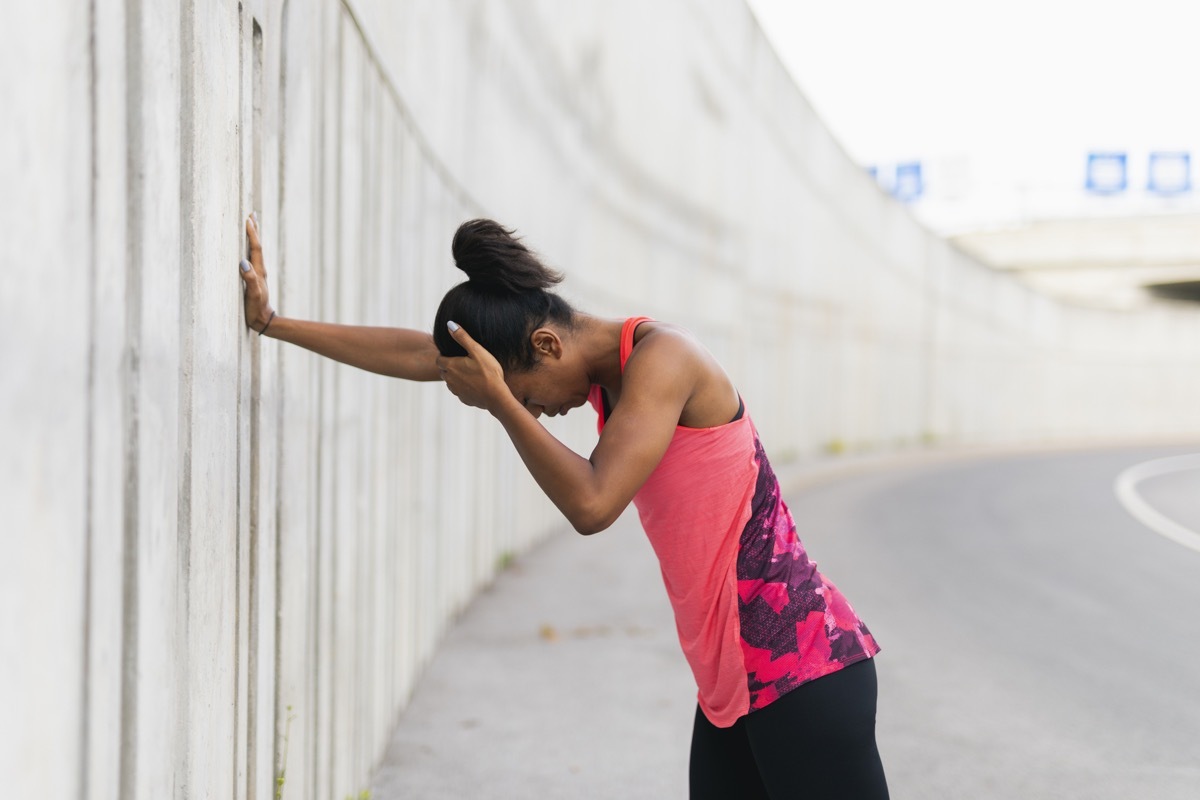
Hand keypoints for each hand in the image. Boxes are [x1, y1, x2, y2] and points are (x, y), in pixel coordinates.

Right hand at [238, 213, 274, 332]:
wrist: (262, 320)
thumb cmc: (256, 308)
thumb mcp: (252, 294)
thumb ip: (249, 279)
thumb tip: (243, 262)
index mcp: (259, 271)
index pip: (255, 248)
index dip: (252, 234)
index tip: (248, 219)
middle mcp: (259, 269)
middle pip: (257, 245)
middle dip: (254, 230)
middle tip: (252, 214)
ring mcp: (257, 273)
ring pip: (254, 250)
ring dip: (252, 237)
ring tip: (251, 224)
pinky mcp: (253, 278)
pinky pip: (251, 258)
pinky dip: (249, 248)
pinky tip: (246, 247)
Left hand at [435, 322, 508, 411]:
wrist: (496, 397)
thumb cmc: (488, 372)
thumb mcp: (477, 350)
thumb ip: (462, 337)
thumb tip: (450, 324)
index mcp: (451, 366)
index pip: (438, 359)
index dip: (444, 356)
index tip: (454, 354)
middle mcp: (449, 380)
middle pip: (443, 371)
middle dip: (449, 366)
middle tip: (463, 362)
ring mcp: (456, 391)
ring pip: (450, 382)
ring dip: (456, 377)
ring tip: (470, 372)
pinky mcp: (463, 399)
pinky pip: (459, 391)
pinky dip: (464, 387)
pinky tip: (475, 384)